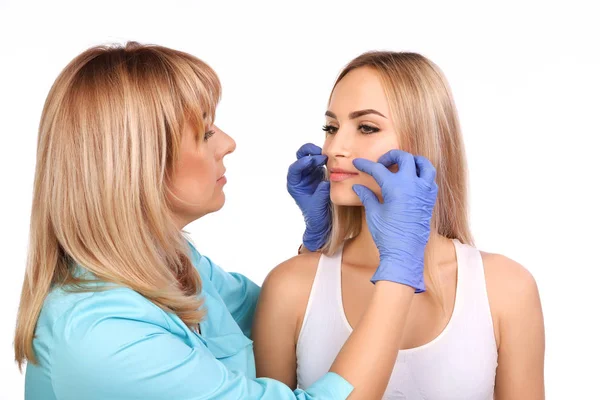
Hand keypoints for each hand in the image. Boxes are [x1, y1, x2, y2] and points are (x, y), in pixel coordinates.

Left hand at [287, 143, 330, 251]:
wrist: (323, 222)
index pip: (294, 170)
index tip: (310, 160)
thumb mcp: (318, 205)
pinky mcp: (320, 174)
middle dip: (308, 152)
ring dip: (319, 154)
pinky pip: (322, 162)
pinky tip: (333, 160)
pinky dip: (326, 159)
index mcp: (295, 184)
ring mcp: (311, 174)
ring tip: (328, 156)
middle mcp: (301, 177)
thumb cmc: (316, 216)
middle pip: (300, 158)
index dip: (301, 163)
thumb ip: (321, 192)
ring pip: (311, 157)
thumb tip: (326, 181)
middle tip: (320, 153)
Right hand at [352, 150, 437, 292]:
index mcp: (396, 187)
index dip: (366, 165)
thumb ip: (367, 196)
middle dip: (391, 156)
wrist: (404, 253)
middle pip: (404, 157)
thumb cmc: (388, 235)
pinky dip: (421, 174)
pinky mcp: (430, 199)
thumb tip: (358, 187)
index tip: (358, 163)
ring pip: (424, 164)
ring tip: (402, 165)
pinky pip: (430, 179)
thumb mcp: (374, 214)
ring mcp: (424, 191)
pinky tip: (411, 181)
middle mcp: (412, 185)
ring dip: (412, 161)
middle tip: (381, 163)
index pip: (378, 169)